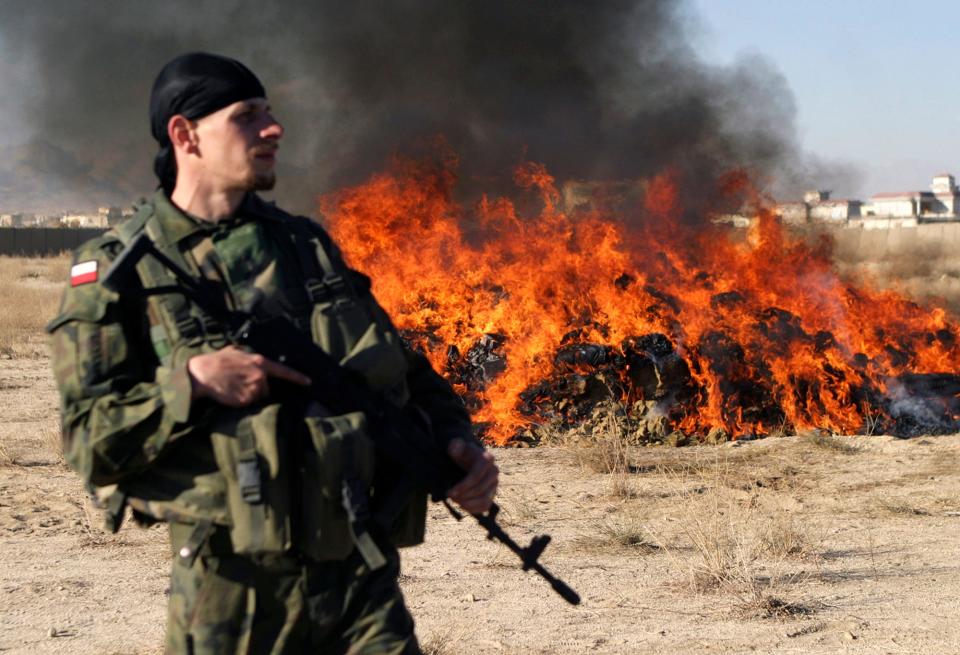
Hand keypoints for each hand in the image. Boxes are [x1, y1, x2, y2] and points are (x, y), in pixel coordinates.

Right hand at [187, 345, 310, 406]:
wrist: (202, 373)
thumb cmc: (216, 361)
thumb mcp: (236, 351)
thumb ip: (248, 354)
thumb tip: (251, 353)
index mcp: (260, 362)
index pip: (284, 371)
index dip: (297, 377)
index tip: (308, 382)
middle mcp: (260, 376)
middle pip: (267, 388)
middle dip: (257, 388)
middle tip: (239, 382)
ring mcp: (253, 389)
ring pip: (257, 397)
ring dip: (248, 395)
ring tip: (233, 386)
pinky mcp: (245, 401)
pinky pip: (248, 404)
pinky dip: (241, 401)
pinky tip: (231, 393)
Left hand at [446, 438, 498, 514]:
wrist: (468, 459)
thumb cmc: (462, 453)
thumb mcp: (457, 447)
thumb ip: (455, 446)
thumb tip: (455, 447)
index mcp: (487, 459)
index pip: (476, 476)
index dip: (463, 486)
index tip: (449, 492)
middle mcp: (494, 471)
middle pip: (480, 490)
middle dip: (463, 495)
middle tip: (449, 496)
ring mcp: (494, 484)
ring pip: (484, 500)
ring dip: (468, 504)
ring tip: (455, 501)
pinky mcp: (492, 494)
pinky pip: (485, 506)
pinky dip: (474, 509)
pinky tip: (462, 505)